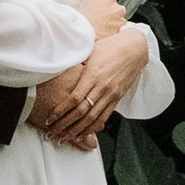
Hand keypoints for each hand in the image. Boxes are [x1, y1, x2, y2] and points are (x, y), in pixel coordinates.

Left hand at [29, 25, 149, 150]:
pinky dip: (93, 128)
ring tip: (65, 138)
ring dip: (77, 131)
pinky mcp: (117, 99)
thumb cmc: (111, 47)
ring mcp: (110, 95)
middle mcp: (101, 87)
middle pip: (81, 112)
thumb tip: (59, 68)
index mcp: (92, 75)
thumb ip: (76, 64)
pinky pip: (104, 117)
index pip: (73, 99)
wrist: (135, 49)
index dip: (60, 111)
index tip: (49, 119)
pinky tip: (83, 134)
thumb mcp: (90, 51)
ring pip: (92, 119)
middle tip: (53, 133)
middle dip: (65, 125)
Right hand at [78, 0, 131, 46]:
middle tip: (102, 21)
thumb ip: (95, 5)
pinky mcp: (120, 32)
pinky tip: (105, 35)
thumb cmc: (80, 18)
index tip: (102, 11)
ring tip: (103, 30)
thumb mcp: (85, 5)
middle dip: (113, 15)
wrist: (81, 31)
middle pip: (119, 10)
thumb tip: (93, 8)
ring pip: (120, 22)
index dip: (106, 6)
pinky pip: (120, 32)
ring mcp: (120, 20)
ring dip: (114, 25)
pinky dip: (114, 34)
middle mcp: (117, 7)